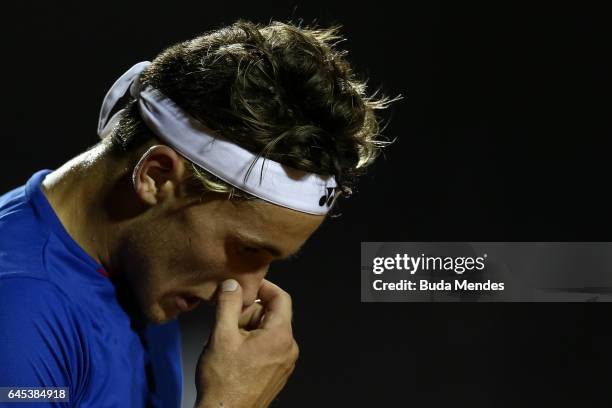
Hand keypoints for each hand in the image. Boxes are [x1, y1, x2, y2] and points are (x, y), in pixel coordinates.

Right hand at [195, 279, 298, 407]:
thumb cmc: (223, 381)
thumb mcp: (221, 335)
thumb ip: (228, 304)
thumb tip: (232, 284)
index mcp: (280, 336)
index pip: (281, 297)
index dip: (263, 286)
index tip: (245, 285)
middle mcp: (288, 349)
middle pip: (272, 315)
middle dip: (249, 312)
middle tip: (227, 319)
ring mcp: (284, 363)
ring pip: (268, 331)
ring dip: (248, 328)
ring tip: (227, 340)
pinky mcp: (276, 374)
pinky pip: (267, 348)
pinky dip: (251, 342)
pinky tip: (233, 353)